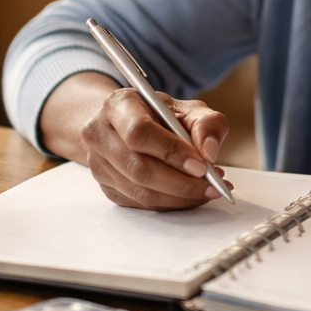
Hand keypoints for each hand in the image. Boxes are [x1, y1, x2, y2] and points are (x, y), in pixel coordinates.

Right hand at [80, 86, 231, 210]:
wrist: (128, 125)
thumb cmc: (160, 115)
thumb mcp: (188, 109)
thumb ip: (206, 123)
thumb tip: (209, 151)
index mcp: (118, 105)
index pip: (139, 132)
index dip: (171, 152)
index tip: (201, 166)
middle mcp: (100, 134)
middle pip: (138, 168)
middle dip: (181, 183)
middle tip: (213, 185)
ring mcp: (98, 164)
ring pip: (140, 192)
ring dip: (180, 197)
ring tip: (208, 189)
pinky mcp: (106, 188)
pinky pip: (141, 204)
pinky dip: (172, 204)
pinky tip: (191, 195)